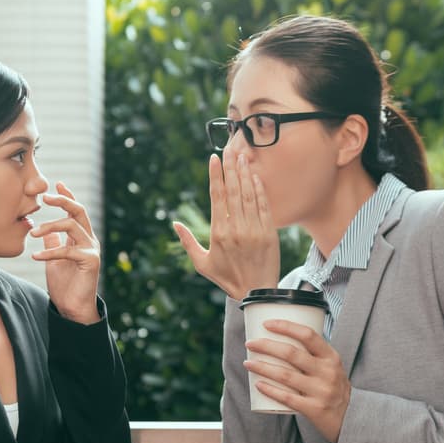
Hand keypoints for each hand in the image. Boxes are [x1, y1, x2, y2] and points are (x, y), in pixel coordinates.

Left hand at [31, 182, 100, 323]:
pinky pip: (67, 250)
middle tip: (44, 197)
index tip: (56, 184)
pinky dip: (49, 251)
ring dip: (49, 225)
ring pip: (72, 226)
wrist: (72, 307)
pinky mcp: (90, 261)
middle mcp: (89, 240)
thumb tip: (40, 229)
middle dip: (62, 200)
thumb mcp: (53, 258)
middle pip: (79, 211)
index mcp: (81, 236)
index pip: (75, 211)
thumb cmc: (64, 283)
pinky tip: (35, 255)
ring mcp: (91, 249)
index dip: (67, 196)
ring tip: (32, 232)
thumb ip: (51, 242)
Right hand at [173, 152, 279, 300]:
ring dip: (245, 174)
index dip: (215, 176)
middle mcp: (236, 229)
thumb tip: (174, 223)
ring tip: (242, 157)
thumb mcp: (201, 263)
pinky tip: (255, 177)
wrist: (256, 292)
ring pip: (248, 195)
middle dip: (231, 168)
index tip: (214, 159)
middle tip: (229, 150)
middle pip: (233, 191)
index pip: (216, 197)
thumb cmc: (226, 277)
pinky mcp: (269, 233)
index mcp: (219, 233)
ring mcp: (254, 230)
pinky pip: (264, 206)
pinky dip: (259, 190)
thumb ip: (188, 242)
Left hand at [243, 319, 350, 442]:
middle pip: (291, 354)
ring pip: (285, 375)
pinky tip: (258, 384)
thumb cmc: (333, 387)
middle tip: (250, 343)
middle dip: (266, 346)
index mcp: (331, 357)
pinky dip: (270, 390)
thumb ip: (312, 353)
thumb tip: (279, 337)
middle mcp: (327, 372)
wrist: (351, 417)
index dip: (286, 326)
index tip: (267, 323)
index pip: (308, 335)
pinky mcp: (313, 409)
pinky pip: (287, 398)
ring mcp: (321, 391)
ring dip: (262, 367)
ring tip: (248, 363)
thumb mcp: (331, 366)